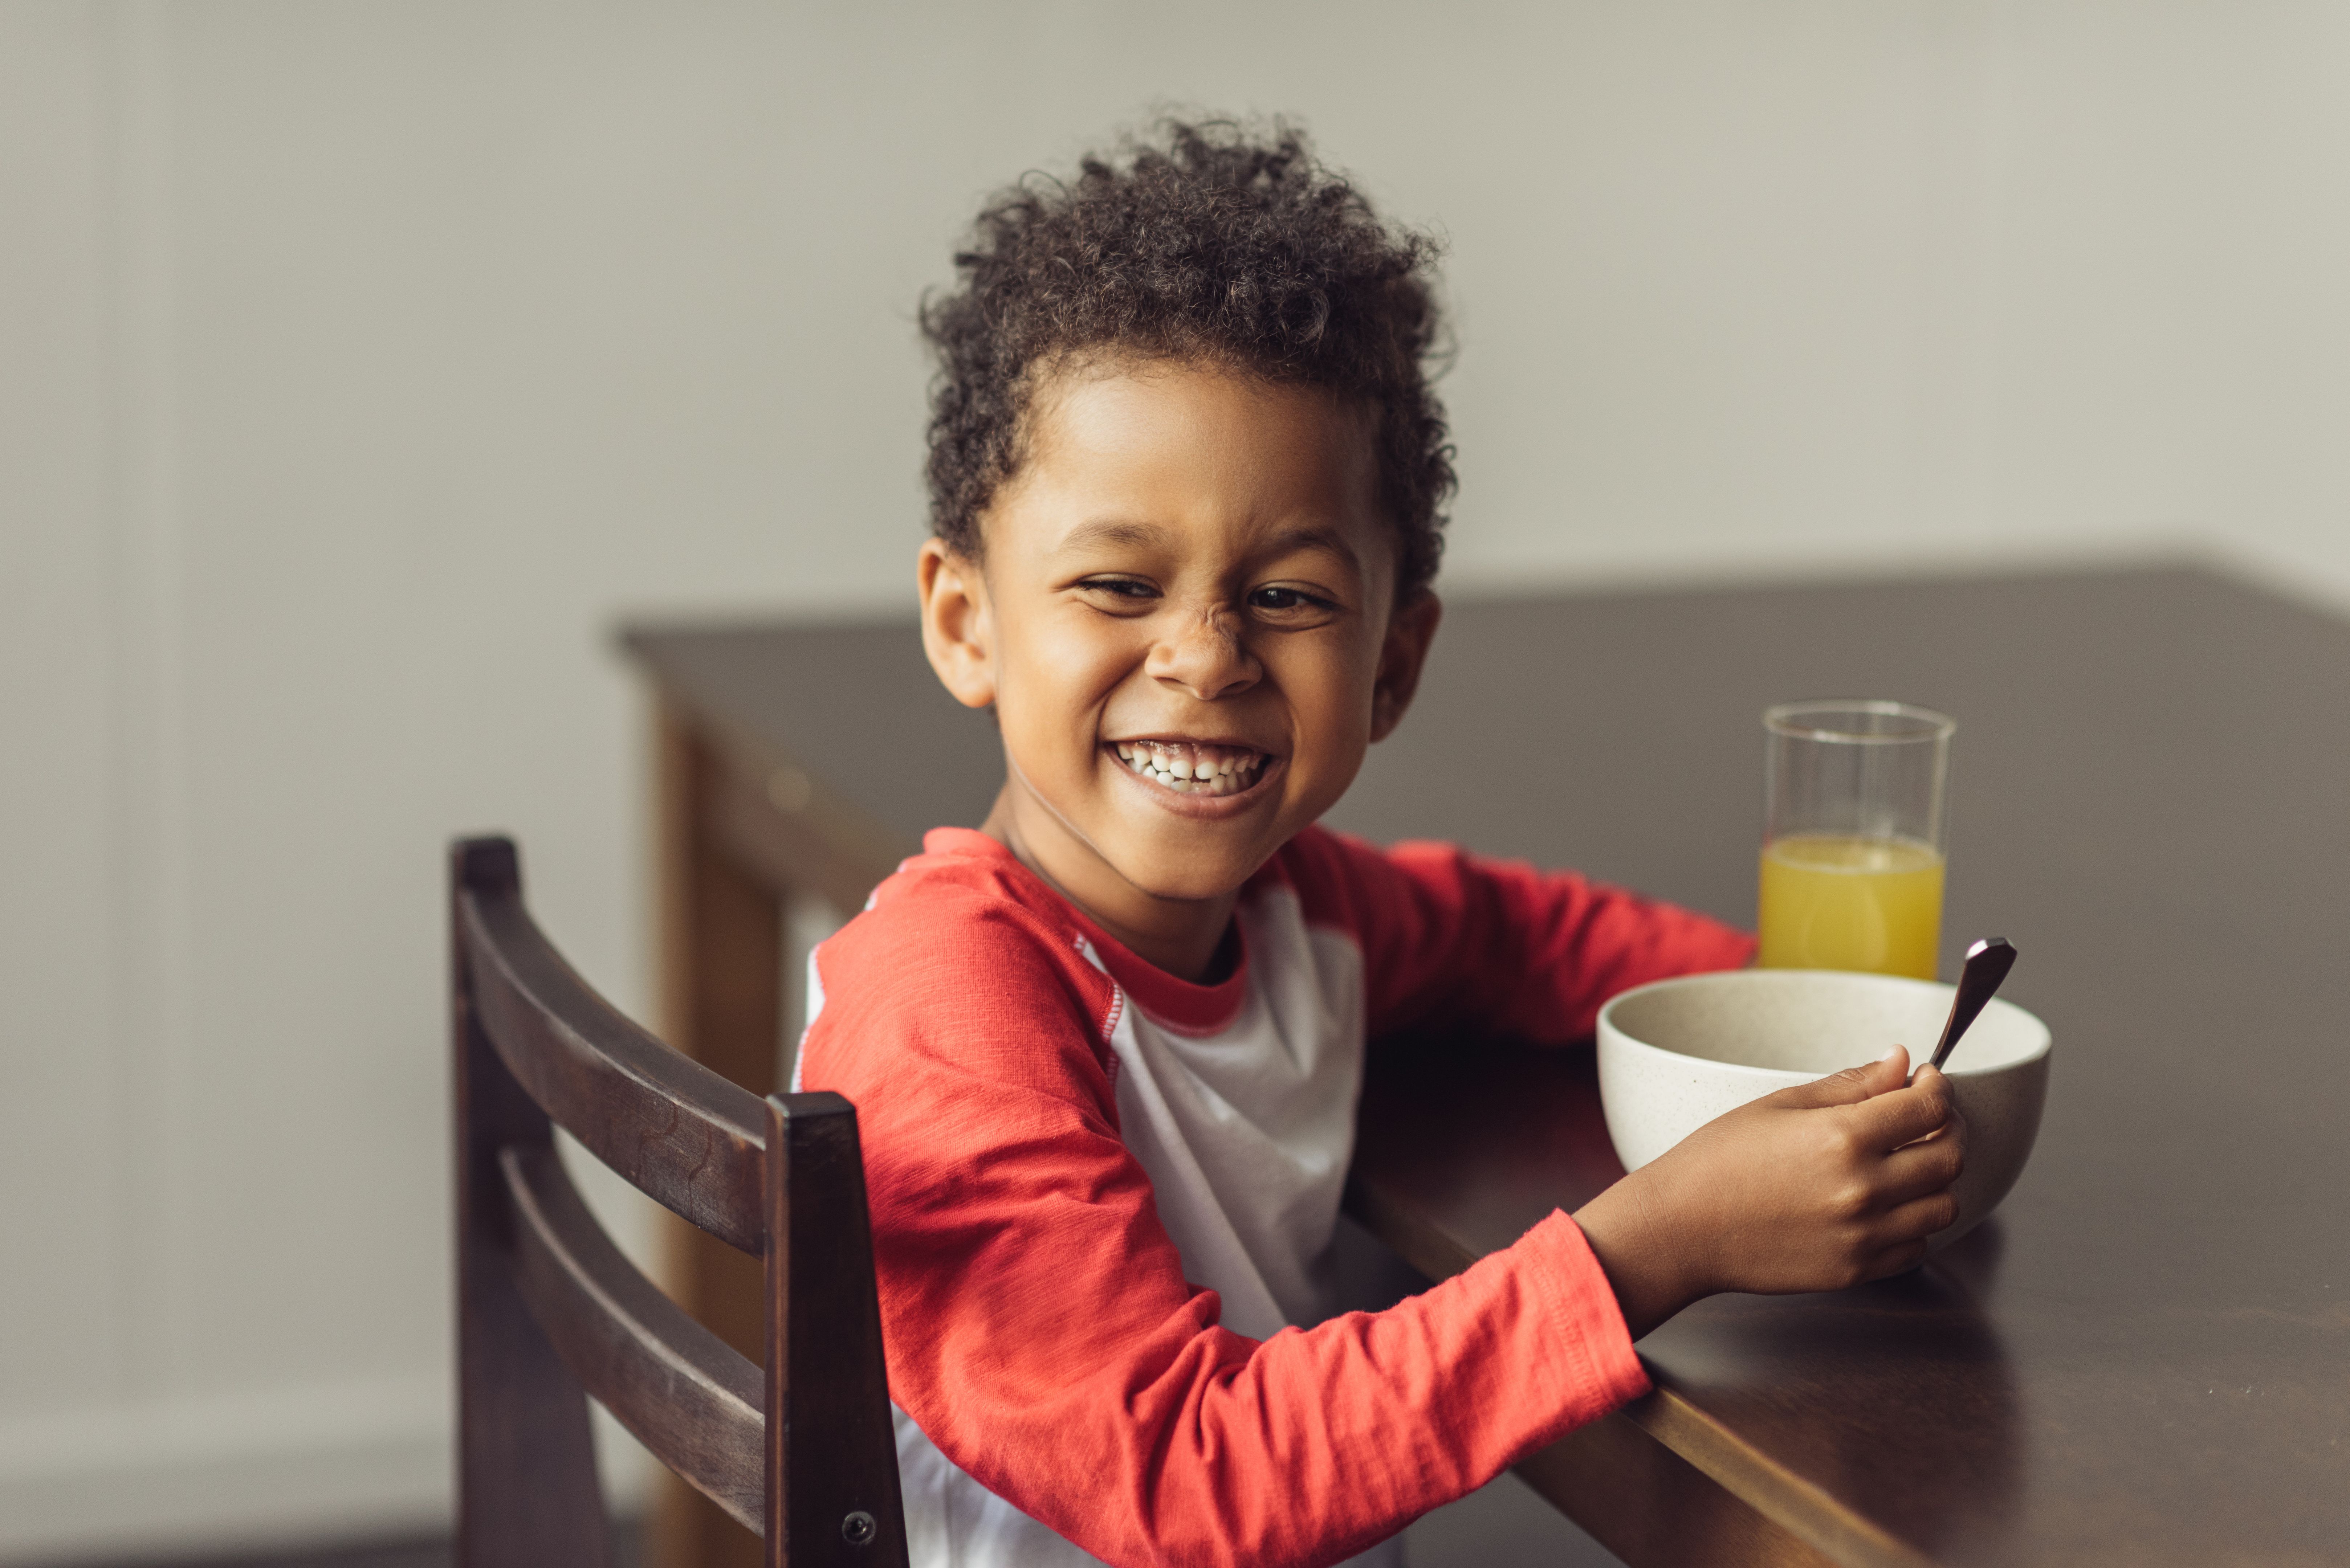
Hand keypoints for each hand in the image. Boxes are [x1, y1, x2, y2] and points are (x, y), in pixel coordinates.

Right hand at [1574, 1046, 1964, 1338]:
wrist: (1680, 1229)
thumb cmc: (1716, 1162)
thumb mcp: (1779, 1106)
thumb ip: (1850, 1085)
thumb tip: (1899, 1063)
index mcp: (1842, 1137)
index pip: (1929, 1106)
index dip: (1936, 1086)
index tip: (1925, 1080)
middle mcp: (1863, 1189)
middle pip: (1949, 1156)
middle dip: (1949, 1128)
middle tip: (1927, 1118)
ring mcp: (1863, 1235)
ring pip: (1944, 1205)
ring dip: (1936, 1179)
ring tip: (1907, 1164)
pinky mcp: (1856, 1270)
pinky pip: (1917, 1246)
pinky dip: (1914, 1224)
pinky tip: (1886, 1205)